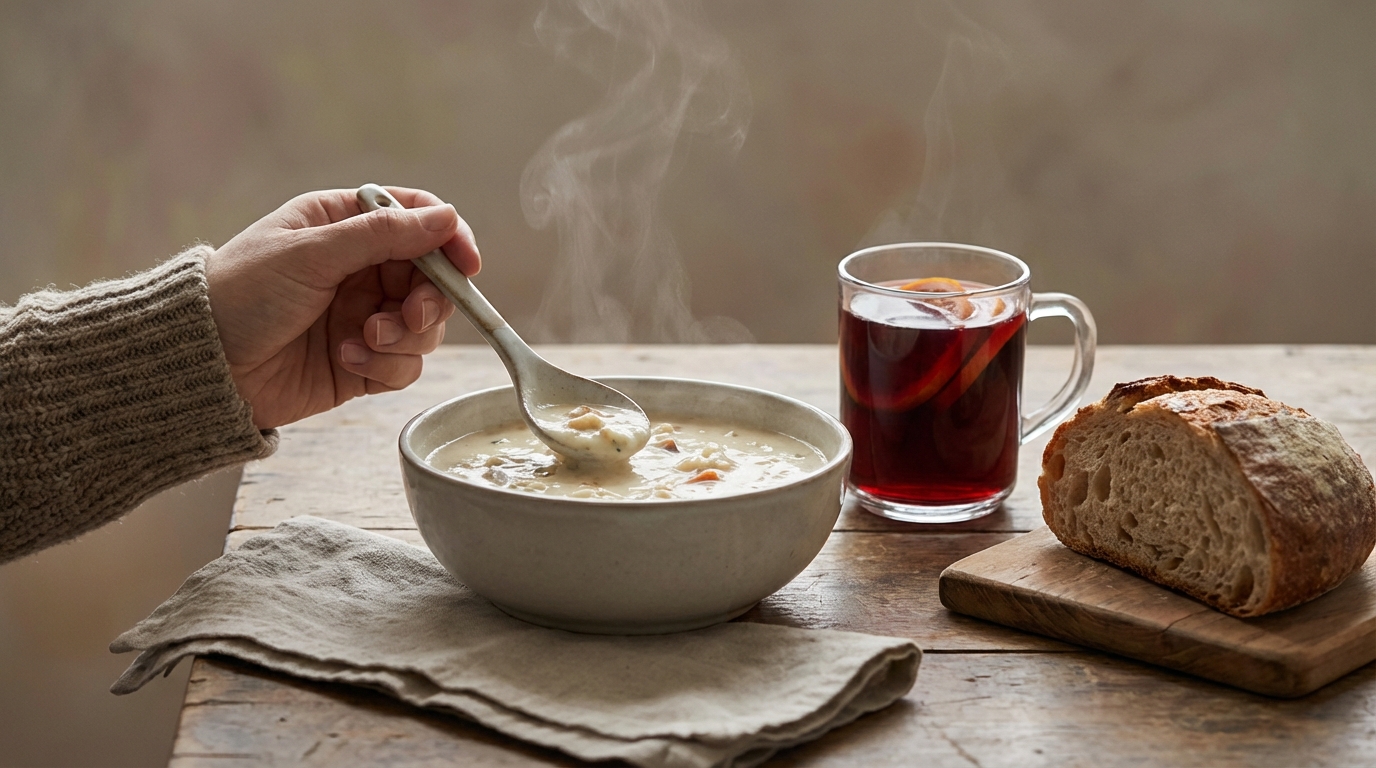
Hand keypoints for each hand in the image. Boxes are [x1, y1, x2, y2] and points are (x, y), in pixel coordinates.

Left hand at [205, 187, 480, 429]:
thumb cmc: (241, 294)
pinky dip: (386, 364)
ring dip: (404, 337)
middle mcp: (360, 269)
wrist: (202, 366)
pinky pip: (405, 365)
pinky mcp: (363, 363)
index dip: (448, 238)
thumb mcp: (311, 253)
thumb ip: (382, 234)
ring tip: (364, 340)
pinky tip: (346, 358)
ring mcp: (363, 317)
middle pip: (432, 279)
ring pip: (425, 327)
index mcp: (344, 225)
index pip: (416, 219)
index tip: (466, 264)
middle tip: (410, 315)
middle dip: (430, 300)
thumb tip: (447, 217)